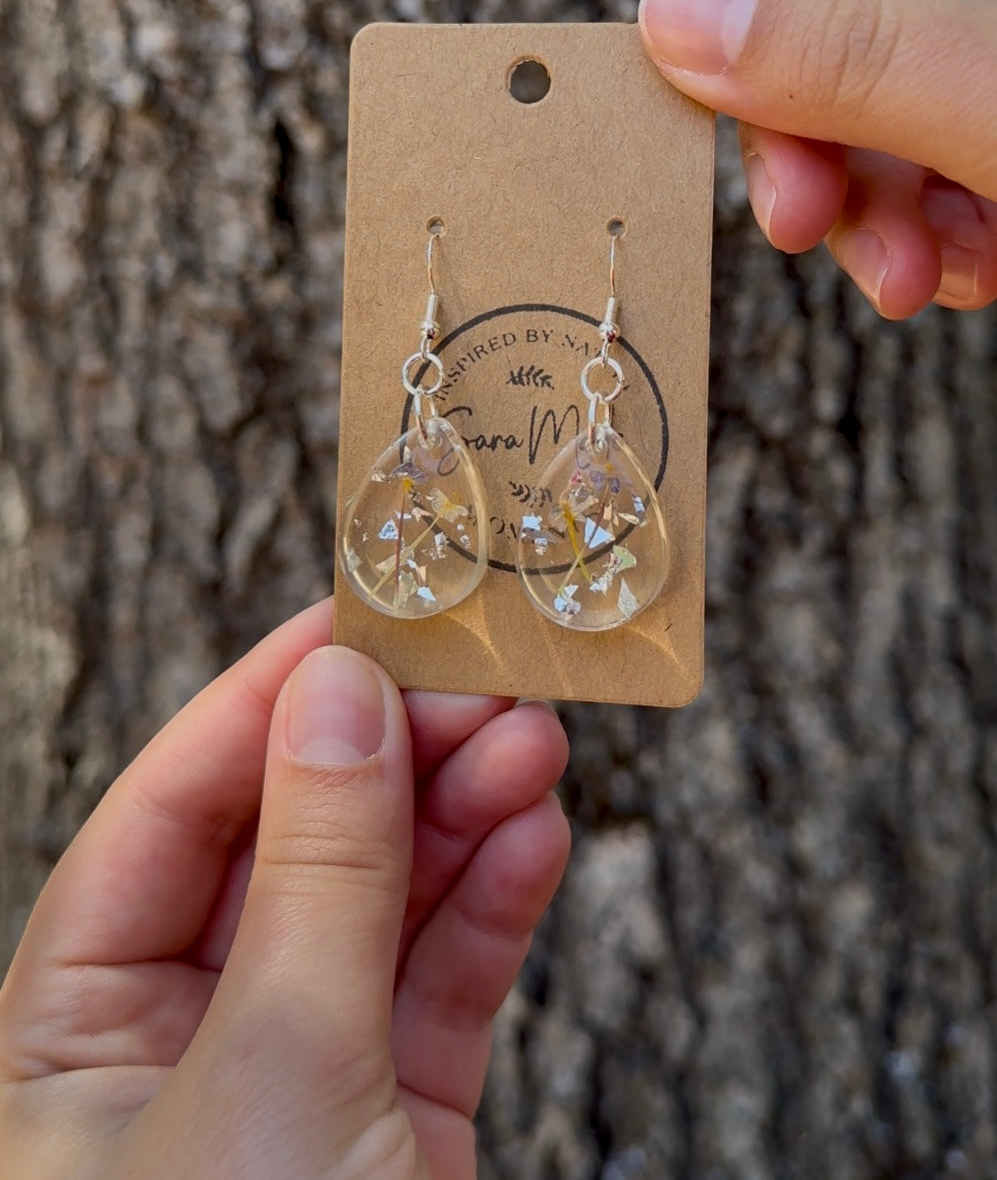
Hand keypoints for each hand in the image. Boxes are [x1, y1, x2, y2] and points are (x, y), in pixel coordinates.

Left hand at [0, 600, 569, 1179]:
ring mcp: (296, 1078)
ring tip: (532, 737)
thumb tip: (342, 693)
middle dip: (391, 754)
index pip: (164, 818)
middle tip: (480, 674)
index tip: (359, 618)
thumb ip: (317, 875)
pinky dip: (492, 903)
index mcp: (72, 1033)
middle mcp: (177, 1042)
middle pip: (287, 845)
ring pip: (379, 903)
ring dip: (461, 813)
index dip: (264, 704)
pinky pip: (442, 982)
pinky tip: (533, 830)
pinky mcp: (397, 1120)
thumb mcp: (270, 1065)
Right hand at [638, 0, 996, 317]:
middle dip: (824, 130)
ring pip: (903, 99)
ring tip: (904, 282)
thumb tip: (672, 13)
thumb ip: (864, 55)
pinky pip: (959, 162)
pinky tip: (959, 277)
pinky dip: (941, 231)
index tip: (711, 90)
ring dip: (876, 205)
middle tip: (797, 222)